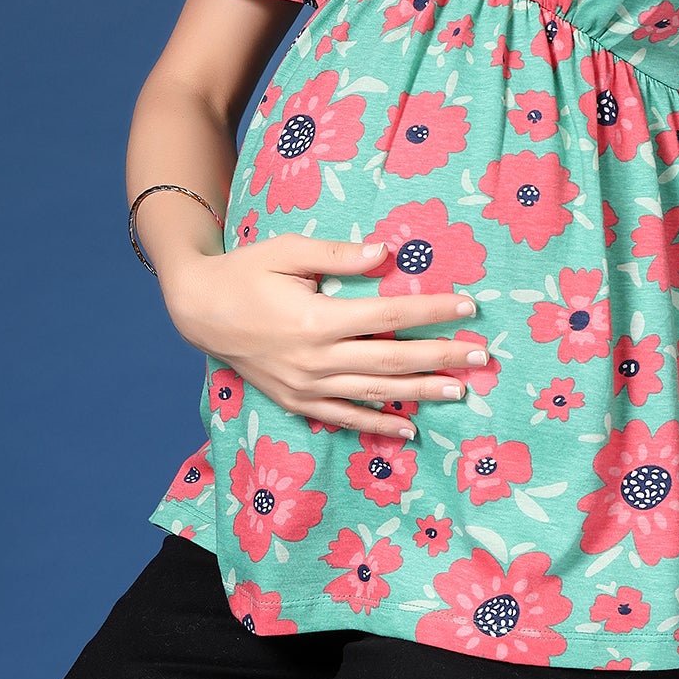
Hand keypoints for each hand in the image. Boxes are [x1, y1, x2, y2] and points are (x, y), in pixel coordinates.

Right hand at [159, 234, 484, 436]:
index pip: (389, 315)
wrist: (198, 310)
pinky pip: (343, 417)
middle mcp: (316, 359)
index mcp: (317, 319)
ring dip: (419, 393)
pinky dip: (376, 425)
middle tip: (480, 357)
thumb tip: (386, 253)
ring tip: (458, 392)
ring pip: (375, 393)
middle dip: (440, 357)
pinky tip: (407, 428)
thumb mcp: (288, 250)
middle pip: (391, 360)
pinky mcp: (296, 400)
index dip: (431, 311)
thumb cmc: (246, 272)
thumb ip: (338, 256)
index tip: (468, 307)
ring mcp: (306, 386)